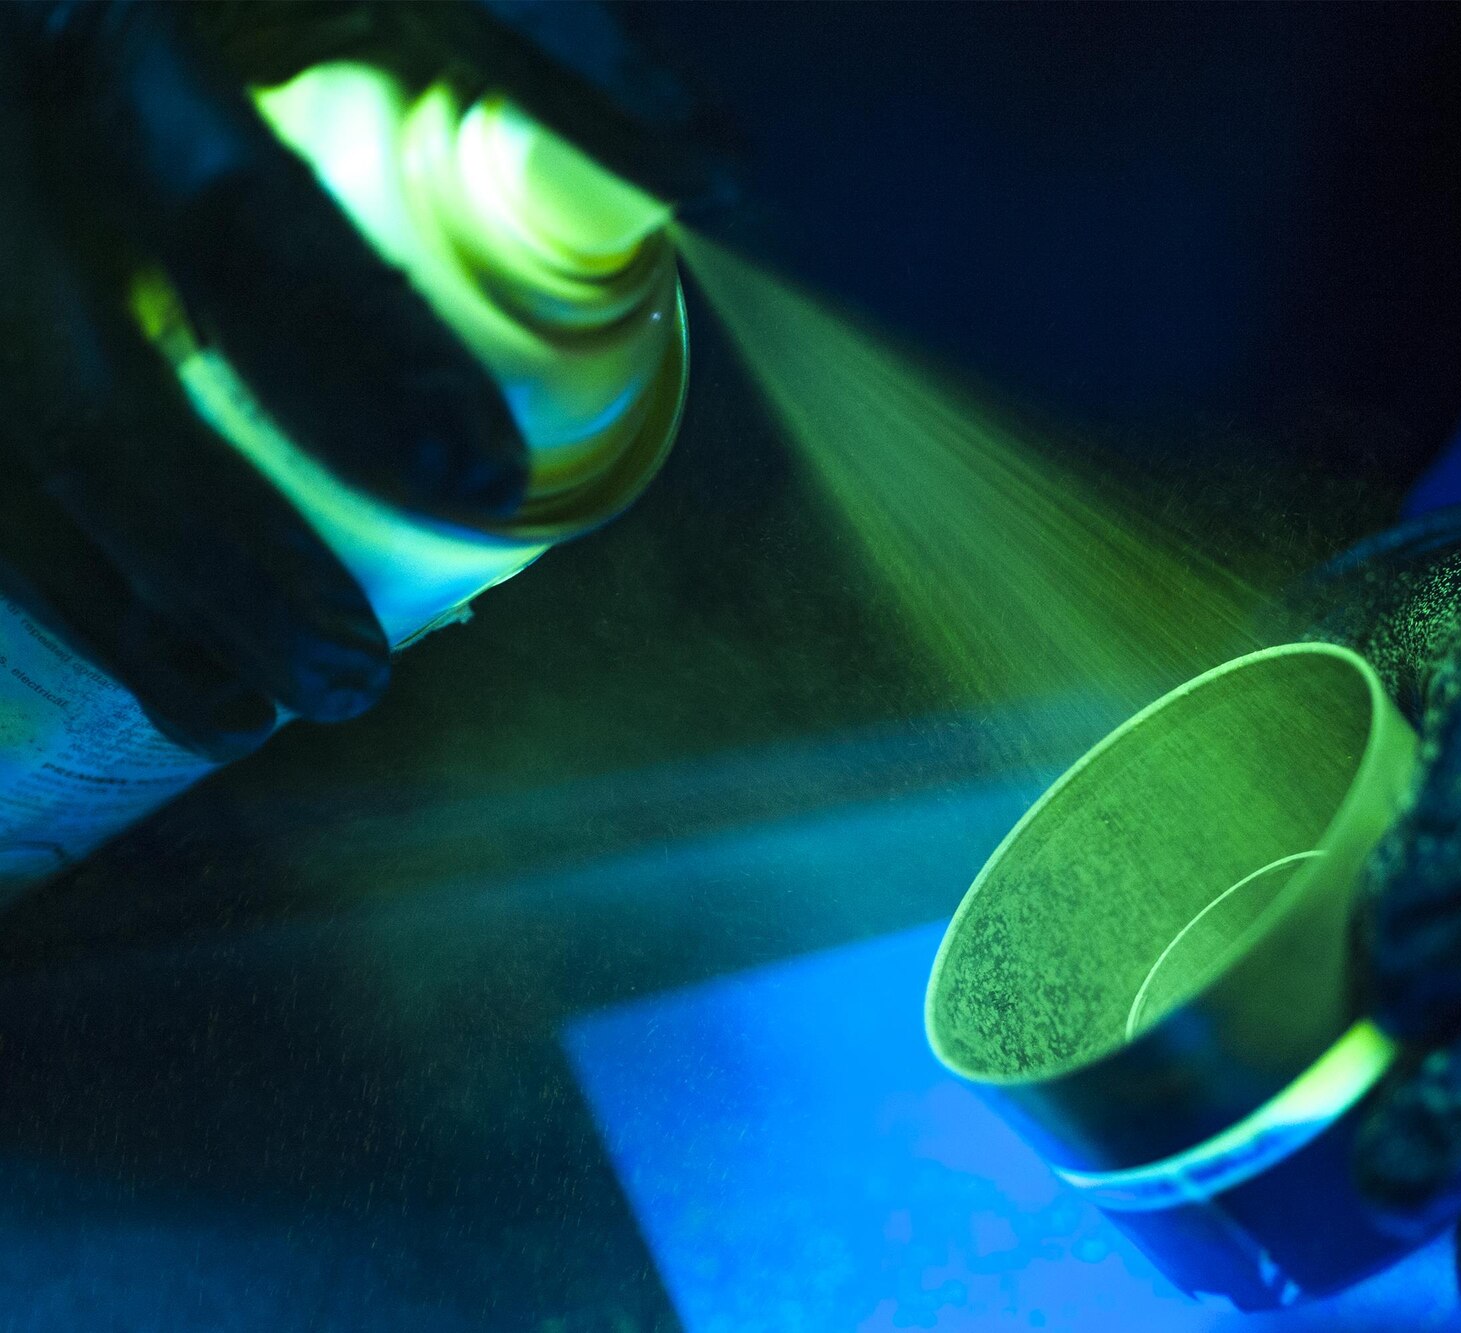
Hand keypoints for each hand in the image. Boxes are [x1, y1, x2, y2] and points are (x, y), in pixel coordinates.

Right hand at [0, 1, 731, 757]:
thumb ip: (546, 46)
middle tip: (354, 682)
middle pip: (89, 396)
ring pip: (12, 453)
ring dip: (127, 606)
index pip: (240, 230)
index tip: (482, 484)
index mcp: (106, 24)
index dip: (363, 367)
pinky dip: (56, 571)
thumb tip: (725, 175)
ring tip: (246, 721)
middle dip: (228, 560)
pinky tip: (138, 661)